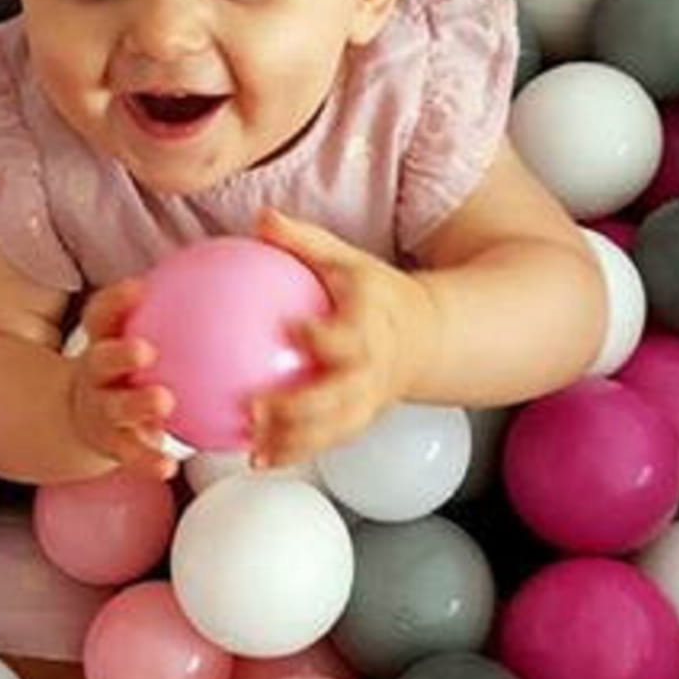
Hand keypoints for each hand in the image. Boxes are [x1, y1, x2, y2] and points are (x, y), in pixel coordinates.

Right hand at [66, 278, 178, 480]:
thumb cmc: (136, 365)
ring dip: (136, 405)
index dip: (117, 301)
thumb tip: (239, 274)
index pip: (104, 314)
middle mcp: (98, 372)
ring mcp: (102, 409)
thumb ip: (186, 309)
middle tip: (146, 350)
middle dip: (120, 353)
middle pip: (101, 359)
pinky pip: (130, 453)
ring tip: (162, 402)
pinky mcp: (113, 443)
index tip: (139, 288)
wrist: (91, 414)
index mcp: (106, 339)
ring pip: (114, 408)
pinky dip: (146, 460)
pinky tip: (168, 467)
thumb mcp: (147, 334)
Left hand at [249, 208, 418, 467]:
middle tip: (255, 409)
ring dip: (294, 443)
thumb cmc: (374, 293)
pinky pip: (327, 442)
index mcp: (370, 326)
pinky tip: (256, 460)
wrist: (426, 335)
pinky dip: (294, 453)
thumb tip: (261, 219)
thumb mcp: (346, 259)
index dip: (324, 336)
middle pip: (338, 396)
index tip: (291, 328)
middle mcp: (372, 370)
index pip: (349, 334)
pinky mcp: (360, 421)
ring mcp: (368, 401)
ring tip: (253, 451)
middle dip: (299, 409)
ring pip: (333, 430)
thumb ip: (303, 241)